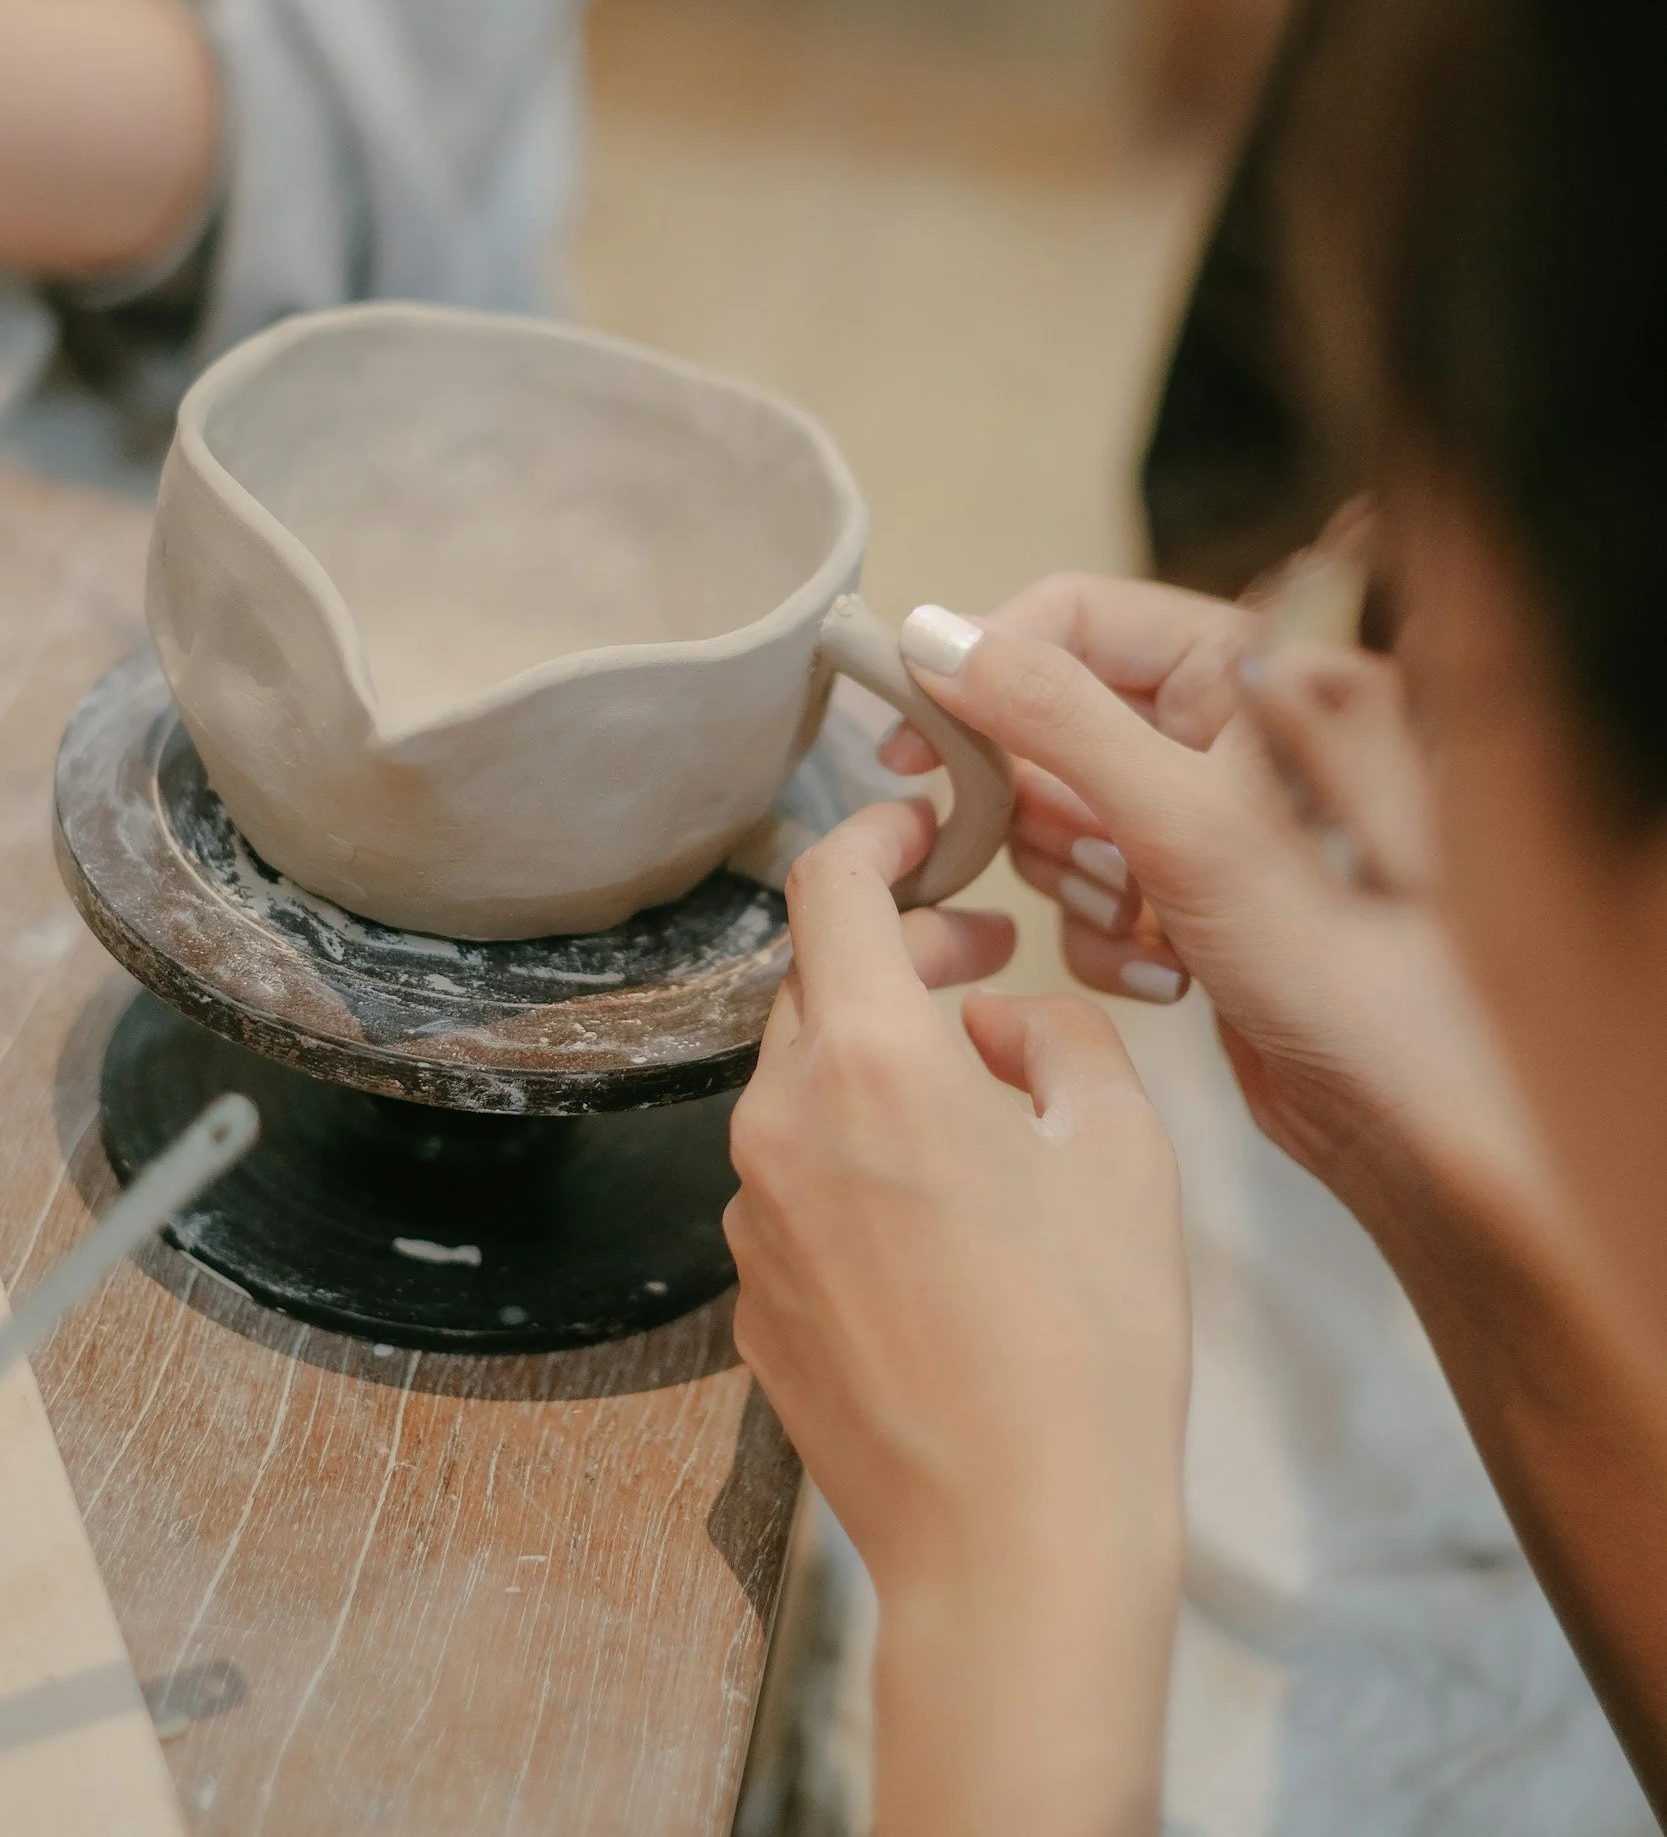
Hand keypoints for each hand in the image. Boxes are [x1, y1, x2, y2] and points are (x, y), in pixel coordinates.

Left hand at [726, 798, 1187, 1836]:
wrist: (1016, 1548)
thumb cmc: (1088, 1344)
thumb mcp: (1121, 1149)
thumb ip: (1055, 1035)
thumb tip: (997, 1021)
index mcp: (869, 1064)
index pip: (828, 887)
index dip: (873, 834)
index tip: (919, 827)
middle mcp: (780, 1128)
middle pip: (816, 987)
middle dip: (898, 956)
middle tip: (987, 967)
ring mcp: (750, 1222)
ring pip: (803, 1088)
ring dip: (879, 1062)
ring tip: (982, 1103)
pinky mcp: (753, 1302)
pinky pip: (796, 1184)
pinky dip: (855, 1156)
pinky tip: (941, 1212)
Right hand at [883, 577, 1546, 1212]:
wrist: (1413, 1112)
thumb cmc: (1336, 950)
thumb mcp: (1179, 819)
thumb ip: (1052, 716)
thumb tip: (935, 638)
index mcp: (1246, 663)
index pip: (1074, 616)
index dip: (985, 667)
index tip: (913, 742)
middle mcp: (1231, 723)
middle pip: (1058, 720)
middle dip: (1051, 808)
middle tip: (1089, 864)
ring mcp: (1214, 811)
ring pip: (1068, 812)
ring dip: (1084, 881)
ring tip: (1150, 923)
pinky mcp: (1200, 891)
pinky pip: (1099, 886)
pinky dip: (1112, 934)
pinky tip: (1173, 973)